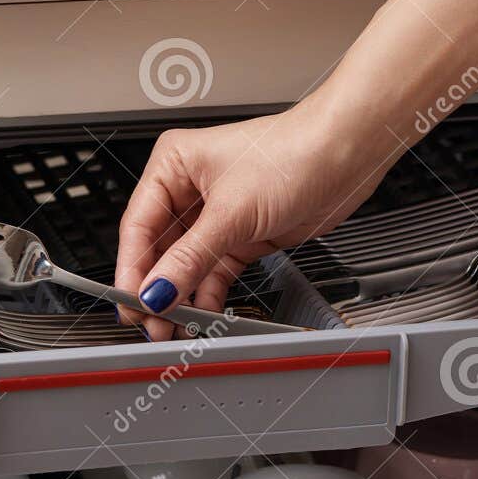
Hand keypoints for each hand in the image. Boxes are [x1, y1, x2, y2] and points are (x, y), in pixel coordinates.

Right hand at [115, 0, 477, 338]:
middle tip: (148, 323)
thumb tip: (157, 291)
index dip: (132, 268)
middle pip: (161, 248)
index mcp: (174, 165)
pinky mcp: (246, 232)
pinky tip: (202, 312)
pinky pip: (216, 268)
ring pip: (188, 262)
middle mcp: (193, 188)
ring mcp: (220, 212)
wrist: (347, 153)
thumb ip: (190, 258)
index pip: (138, 226)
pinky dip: (209, 290)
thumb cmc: (295, 154)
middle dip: (156, 287)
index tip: (130, 303)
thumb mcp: (232, 213)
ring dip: (181, 293)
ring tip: (172, 326)